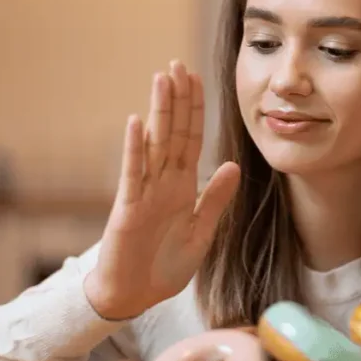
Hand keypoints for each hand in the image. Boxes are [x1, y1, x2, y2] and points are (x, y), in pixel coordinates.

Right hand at [84, 60, 239, 319]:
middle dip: (177, 99)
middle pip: (173, 132)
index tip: (197, 79)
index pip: (191, 140)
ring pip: (154, 144)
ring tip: (161, 78)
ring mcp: (143, 193)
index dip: (195, 110)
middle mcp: (162, 183)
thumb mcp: (201, 233)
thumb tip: (232, 165)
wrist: (134, 297)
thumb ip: (216, 199)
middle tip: (178, 64)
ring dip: (158, 111)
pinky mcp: (127, 209)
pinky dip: (134, 149)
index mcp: (182, 188)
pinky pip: (133, 174)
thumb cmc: (164, 267)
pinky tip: (137, 122)